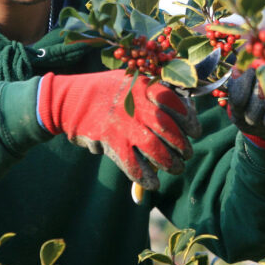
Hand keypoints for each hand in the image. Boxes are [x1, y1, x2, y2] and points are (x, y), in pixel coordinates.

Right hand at [38, 70, 201, 189]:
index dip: (188, 118)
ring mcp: (121, 124)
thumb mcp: (131, 81)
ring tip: (176, 168)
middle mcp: (134, 105)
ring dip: (169, 162)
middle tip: (187, 153)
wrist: (70, 100)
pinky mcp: (109, 141)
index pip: (173, 102)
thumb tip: (185, 109)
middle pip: (167, 127)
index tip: (195, 131)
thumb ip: (155, 92)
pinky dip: (145, 176)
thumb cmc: (107, 91)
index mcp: (142, 86)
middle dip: (181, 144)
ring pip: (154, 148)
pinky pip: (132, 164)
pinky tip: (154, 184)